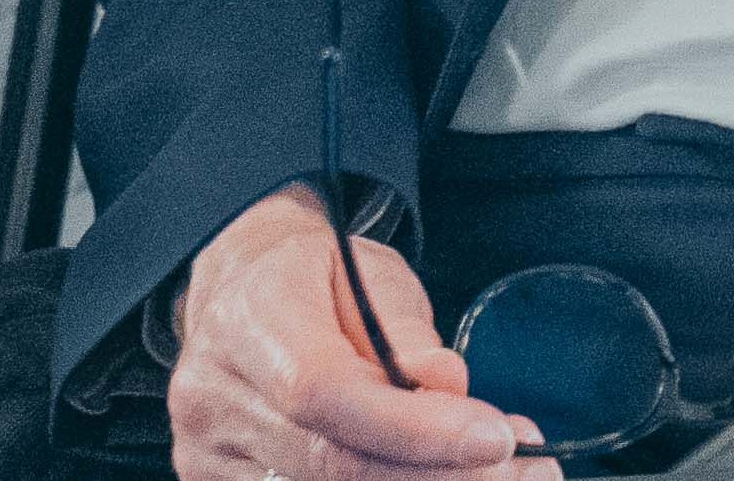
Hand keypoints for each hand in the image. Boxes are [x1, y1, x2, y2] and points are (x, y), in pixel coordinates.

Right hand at [172, 189, 528, 480]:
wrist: (246, 296)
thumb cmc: (314, 280)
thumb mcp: (369, 273)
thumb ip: (403, 331)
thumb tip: (444, 385)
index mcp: (247, 320)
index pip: (325, 392)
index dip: (413, 428)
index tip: (494, 438)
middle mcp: (213, 396)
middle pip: (332, 465)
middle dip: (438, 473)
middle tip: (522, 469)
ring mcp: (210, 456)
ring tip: (500, 475)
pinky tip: (441, 475)